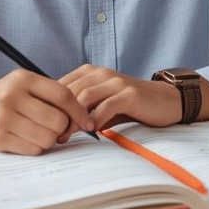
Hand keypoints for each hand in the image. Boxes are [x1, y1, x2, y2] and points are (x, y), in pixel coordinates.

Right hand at [0, 71, 94, 154]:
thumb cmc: (3, 96)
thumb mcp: (23, 85)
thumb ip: (50, 96)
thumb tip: (83, 118)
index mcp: (23, 79)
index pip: (62, 95)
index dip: (79, 111)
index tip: (88, 122)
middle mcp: (11, 96)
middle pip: (58, 121)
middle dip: (63, 128)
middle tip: (56, 128)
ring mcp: (3, 119)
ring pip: (47, 138)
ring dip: (50, 139)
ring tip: (39, 132)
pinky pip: (33, 150)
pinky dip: (36, 147)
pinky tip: (27, 138)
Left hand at [58, 65, 182, 131]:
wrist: (165, 100)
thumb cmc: (130, 105)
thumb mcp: (101, 104)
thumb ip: (81, 109)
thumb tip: (55, 125)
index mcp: (90, 73)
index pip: (61, 86)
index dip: (50, 105)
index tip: (43, 125)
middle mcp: (101, 73)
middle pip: (70, 92)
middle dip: (58, 114)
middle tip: (52, 135)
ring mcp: (116, 82)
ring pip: (85, 98)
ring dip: (73, 119)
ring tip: (66, 136)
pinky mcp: (130, 93)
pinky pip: (107, 106)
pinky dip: (96, 119)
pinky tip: (92, 131)